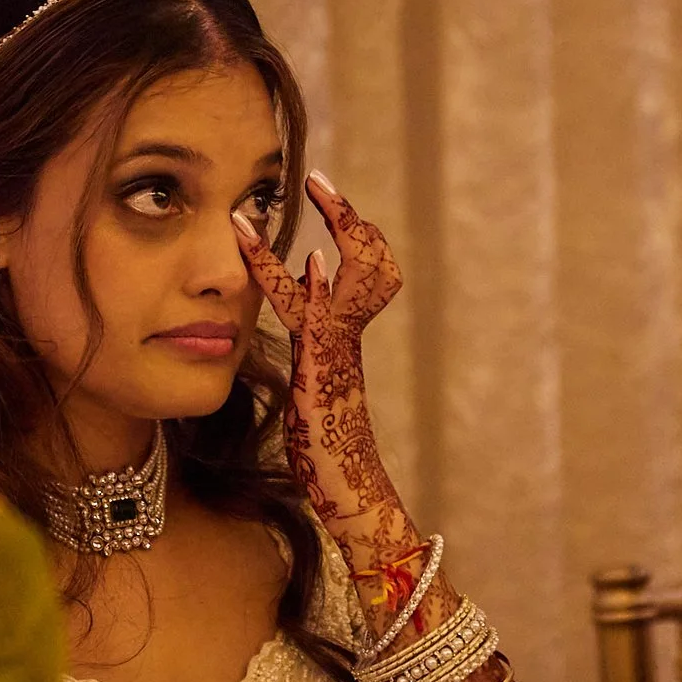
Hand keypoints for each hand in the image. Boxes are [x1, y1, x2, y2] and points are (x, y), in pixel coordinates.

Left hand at [233, 173, 414, 560]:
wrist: (352, 497)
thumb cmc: (327, 454)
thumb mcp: (309, 381)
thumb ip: (310, 335)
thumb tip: (310, 273)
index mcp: (338, 337)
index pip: (353, 265)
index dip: (344, 225)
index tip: (320, 191)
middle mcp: (345, 337)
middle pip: (372, 262)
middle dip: (350, 219)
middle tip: (323, 183)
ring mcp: (339, 352)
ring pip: (361, 281)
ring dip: (343, 238)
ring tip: (324, 198)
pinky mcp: (325, 372)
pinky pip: (325, 320)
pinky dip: (316, 291)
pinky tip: (313, 266)